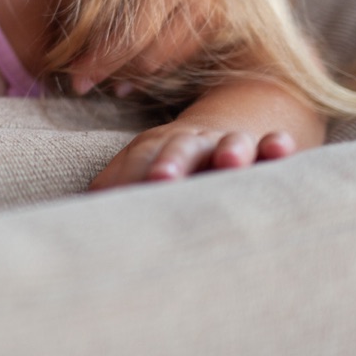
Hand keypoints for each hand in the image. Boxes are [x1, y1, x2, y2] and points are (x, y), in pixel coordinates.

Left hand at [65, 0, 211, 96]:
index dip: (98, 62)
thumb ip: (96, 0)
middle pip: (150, 56)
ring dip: (136, 76)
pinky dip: (159, 66)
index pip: (129, 39)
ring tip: (110, 82)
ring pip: (169, 60)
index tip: (73, 77)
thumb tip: (67, 46)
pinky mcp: (222, 16)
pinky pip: (186, 54)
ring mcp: (216, 6)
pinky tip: (136, 72)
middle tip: (83, 83)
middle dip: (112, 73)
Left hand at [89, 122, 299, 189]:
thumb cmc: (170, 172)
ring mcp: (227, 145)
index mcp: (153, 152)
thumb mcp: (140, 178)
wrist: (219, 135)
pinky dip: (277, 146)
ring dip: (229, 148)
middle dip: (170, 162)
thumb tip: (74, 221)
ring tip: (229, 160)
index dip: (130, 175)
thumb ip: (115, 194)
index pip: (139, 160)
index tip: (120, 194)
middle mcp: (188, 146)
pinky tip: (281, 148)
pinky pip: (273, 146)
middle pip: (177, 149)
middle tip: (162, 180)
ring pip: (229, 142)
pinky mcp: (263, 151)